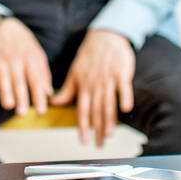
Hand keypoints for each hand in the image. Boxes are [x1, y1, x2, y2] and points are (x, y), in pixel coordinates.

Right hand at [0, 18, 52, 115]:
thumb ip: (43, 72)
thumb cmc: (21, 43)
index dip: (38, 95)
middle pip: (19, 80)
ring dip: (6, 91)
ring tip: (9, 105)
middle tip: (23, 113)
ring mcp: (1, 58)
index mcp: (31, 57)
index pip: (36, 79)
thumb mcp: (36, 53)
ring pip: (4, 77)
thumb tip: (48, 93)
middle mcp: (16, 58)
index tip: (41, 110)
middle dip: (22, 97)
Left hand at [51, 29, 134, 146]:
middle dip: (97, 128)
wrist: (106, 36)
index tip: (84, 140)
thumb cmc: (90, 54)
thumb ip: (67, 89)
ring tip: (109, 134)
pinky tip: (126, 109)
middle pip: (96, 110)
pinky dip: (124, 97)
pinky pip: (123, 86)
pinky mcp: (121, 72)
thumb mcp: (75, 71)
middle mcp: (95, 84)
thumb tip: (54, 103)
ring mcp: (108, 78)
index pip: (82, 110)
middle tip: (99, 143)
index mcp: (83, 85)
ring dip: (109, 118)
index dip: (83, 126)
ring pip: (108, 101)